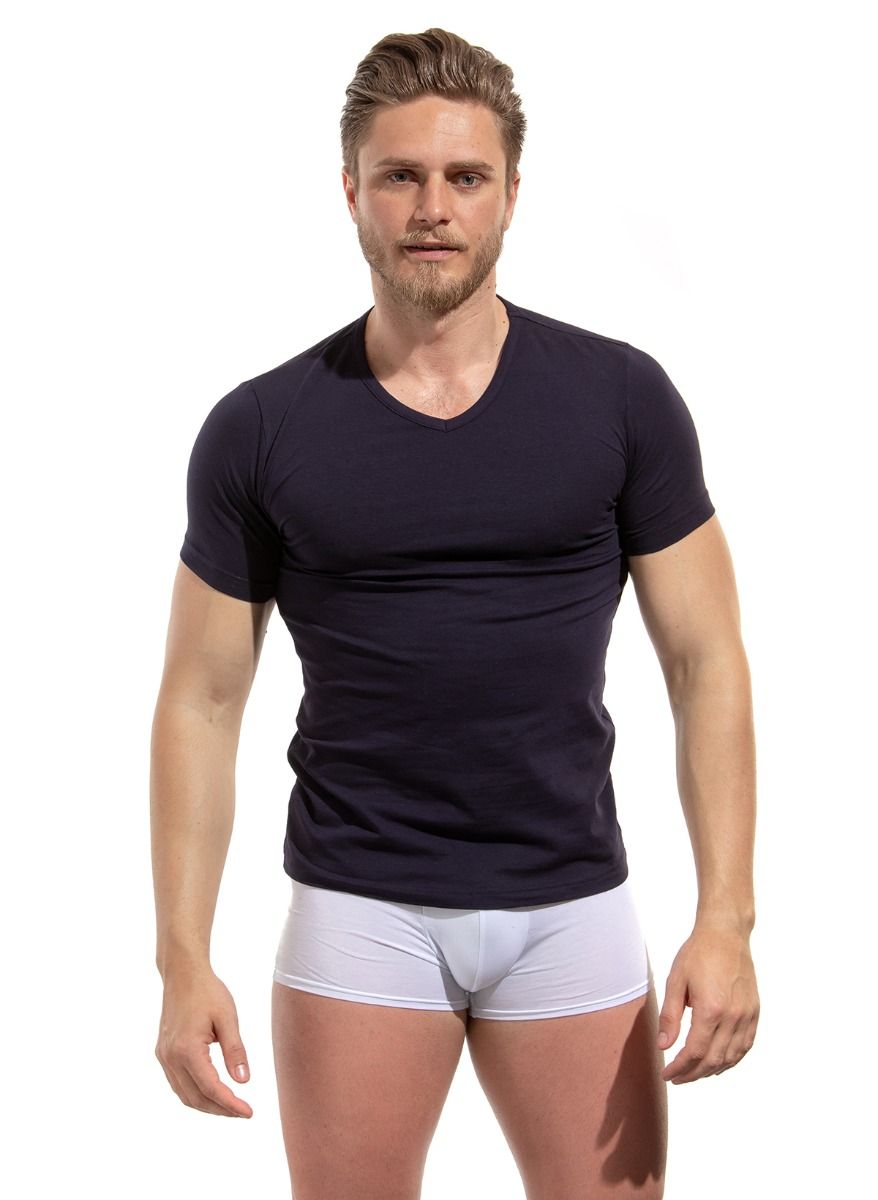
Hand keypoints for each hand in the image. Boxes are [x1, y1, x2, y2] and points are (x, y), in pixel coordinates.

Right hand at [155, 963, 252, 1116]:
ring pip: (184, 1095)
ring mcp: (163, 1056)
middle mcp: (170, 1057)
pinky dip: (195, 1094)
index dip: (231, 1104)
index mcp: (187, 1050)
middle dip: (220, 1109)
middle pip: (196, 1098)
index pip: (211, 1088)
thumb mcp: (228, 1018)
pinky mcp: (162, 1053)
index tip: (249, 1112)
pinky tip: (211, 1092)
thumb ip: (235, 1051)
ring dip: (207, 1105)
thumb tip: (243, 1082)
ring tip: (230, 1106)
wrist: (183, 974)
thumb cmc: (208, 992)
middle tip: (243, 1112)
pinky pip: (177, 1083)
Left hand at [657, 924, 758, 1084]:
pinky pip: (745, 1046)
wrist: (726, 934)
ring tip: (694, 1073)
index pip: (695, 1052)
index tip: (667, 1075)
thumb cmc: (698, 954)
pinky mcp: (755, 1012)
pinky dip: (731, 1060)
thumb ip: (670, 1017)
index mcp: (711, 1009)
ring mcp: (747, 1016)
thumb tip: (664, 1047)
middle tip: (677, 1078)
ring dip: (712, 1070)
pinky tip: (718, 1062)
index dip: (680, 1068)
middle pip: (713, 1060)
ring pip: (731, 1057)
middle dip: (693, 1074)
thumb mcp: (676, 981)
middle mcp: (733, 1016)